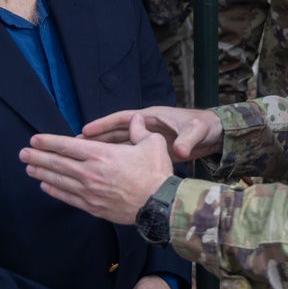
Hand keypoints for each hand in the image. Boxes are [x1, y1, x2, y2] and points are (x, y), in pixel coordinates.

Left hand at [20, 114, 173, 223]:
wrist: (160, 205)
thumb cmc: (156, 172)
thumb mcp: (152, 143)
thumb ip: (139, 130)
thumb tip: (136, 119)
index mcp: (101, 154)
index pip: (67, 145)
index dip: (48, 141)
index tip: (34, 139)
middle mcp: (90, 172)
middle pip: (57, 163)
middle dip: (38, 157)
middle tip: (22, 153)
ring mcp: (89, 192)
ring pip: (59, 181)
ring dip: (42, 173)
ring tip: (29, 168)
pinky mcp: (93, 207)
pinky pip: (68, 198)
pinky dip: (55, 191)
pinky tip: (45, 186)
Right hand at [81, 106, 223, 161]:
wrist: (215, 135)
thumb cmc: (204, 127)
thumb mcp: (196, 131)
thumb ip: (186, 140)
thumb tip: (179, 150)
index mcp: (152, 117)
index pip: (123, 119)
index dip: (103, 125)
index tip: (84, 131)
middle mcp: (146, 127)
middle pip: (115, 133)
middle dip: (94, 139)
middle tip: (72, 146)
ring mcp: (148, 140)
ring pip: (118, 145)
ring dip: (101, 151)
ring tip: (80, 159)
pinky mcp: (152, 152)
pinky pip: (128, 156)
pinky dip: (115, 162)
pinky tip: (103, 171)